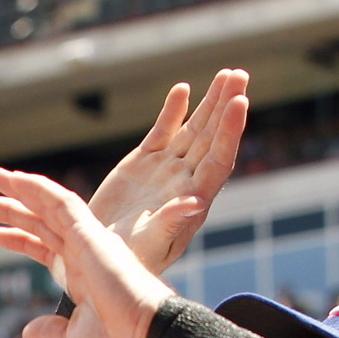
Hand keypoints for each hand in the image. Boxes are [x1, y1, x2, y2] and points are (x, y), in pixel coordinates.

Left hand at [0, 170, 174, 337]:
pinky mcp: (92, 235)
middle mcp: (85, 256)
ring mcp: (89, 243)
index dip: (21, 239)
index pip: (46, 248)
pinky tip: (19, 180)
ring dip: (22, 191)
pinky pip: (64, 204)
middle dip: (14, 209)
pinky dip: (40, 189)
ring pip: (52, 207)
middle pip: (43, 224)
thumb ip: (49, 334)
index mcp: (82, 278)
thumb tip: (27, 331)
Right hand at [56, 68, 249, 276]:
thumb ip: (172, 224)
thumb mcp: (150, 247)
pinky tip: (183, 90)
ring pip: (194, 130)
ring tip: (228, 75)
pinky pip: (163, 132)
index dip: (230, 131)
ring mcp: (166, 169)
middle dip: (226, 105)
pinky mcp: (142, 163)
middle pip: (212, 137)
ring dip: (210, 103)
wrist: (99, 258)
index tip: (239, 103)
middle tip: (239, 75)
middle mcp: (185, 179)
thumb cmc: (129, 262)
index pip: (218, 159)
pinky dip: (173, 111)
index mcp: (193, 199)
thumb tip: (197, 202)